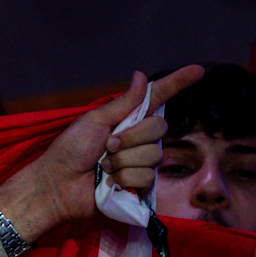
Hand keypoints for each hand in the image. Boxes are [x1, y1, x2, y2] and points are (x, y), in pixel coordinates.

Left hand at [0, 65, 204, 241]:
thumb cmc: (69, 152)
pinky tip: (110, 183)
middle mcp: (138, 139)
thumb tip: (141, 75)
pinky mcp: (139, 187)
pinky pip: (147, 177)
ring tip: (103, 167)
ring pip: (153, 153)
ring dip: (124, 161)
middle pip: (159, 127)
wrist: (56, 185)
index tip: (199, 70)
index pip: (158, 98)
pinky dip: (125, 178)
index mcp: (127, 120)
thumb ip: (123, 103)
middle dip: (131, 136)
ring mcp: (140, 163)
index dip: (178, 83)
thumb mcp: (94, 121)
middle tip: (107, 146)